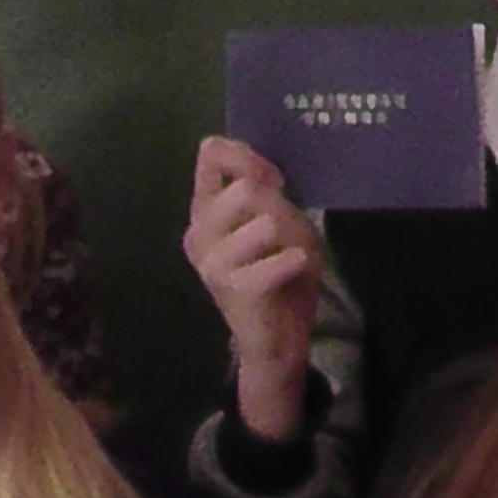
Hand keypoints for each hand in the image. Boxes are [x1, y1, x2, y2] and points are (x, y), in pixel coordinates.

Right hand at [184, 137, 323, 443]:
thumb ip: (259, 188)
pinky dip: (299, 261)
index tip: (276, 181)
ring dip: (296, 237)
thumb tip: (249, 160)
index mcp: (203, 212)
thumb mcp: (270, 222)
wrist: (274, 341)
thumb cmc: (274, 276)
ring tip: (298, 255)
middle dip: (282, 207)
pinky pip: (281, 259)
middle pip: (247, 188)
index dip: (252, 159)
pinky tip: (297, 269)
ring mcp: (213, 263)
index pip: (214, 156)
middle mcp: (198, 234)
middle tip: (293, 230)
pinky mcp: (236, 289)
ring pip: (267, 221)